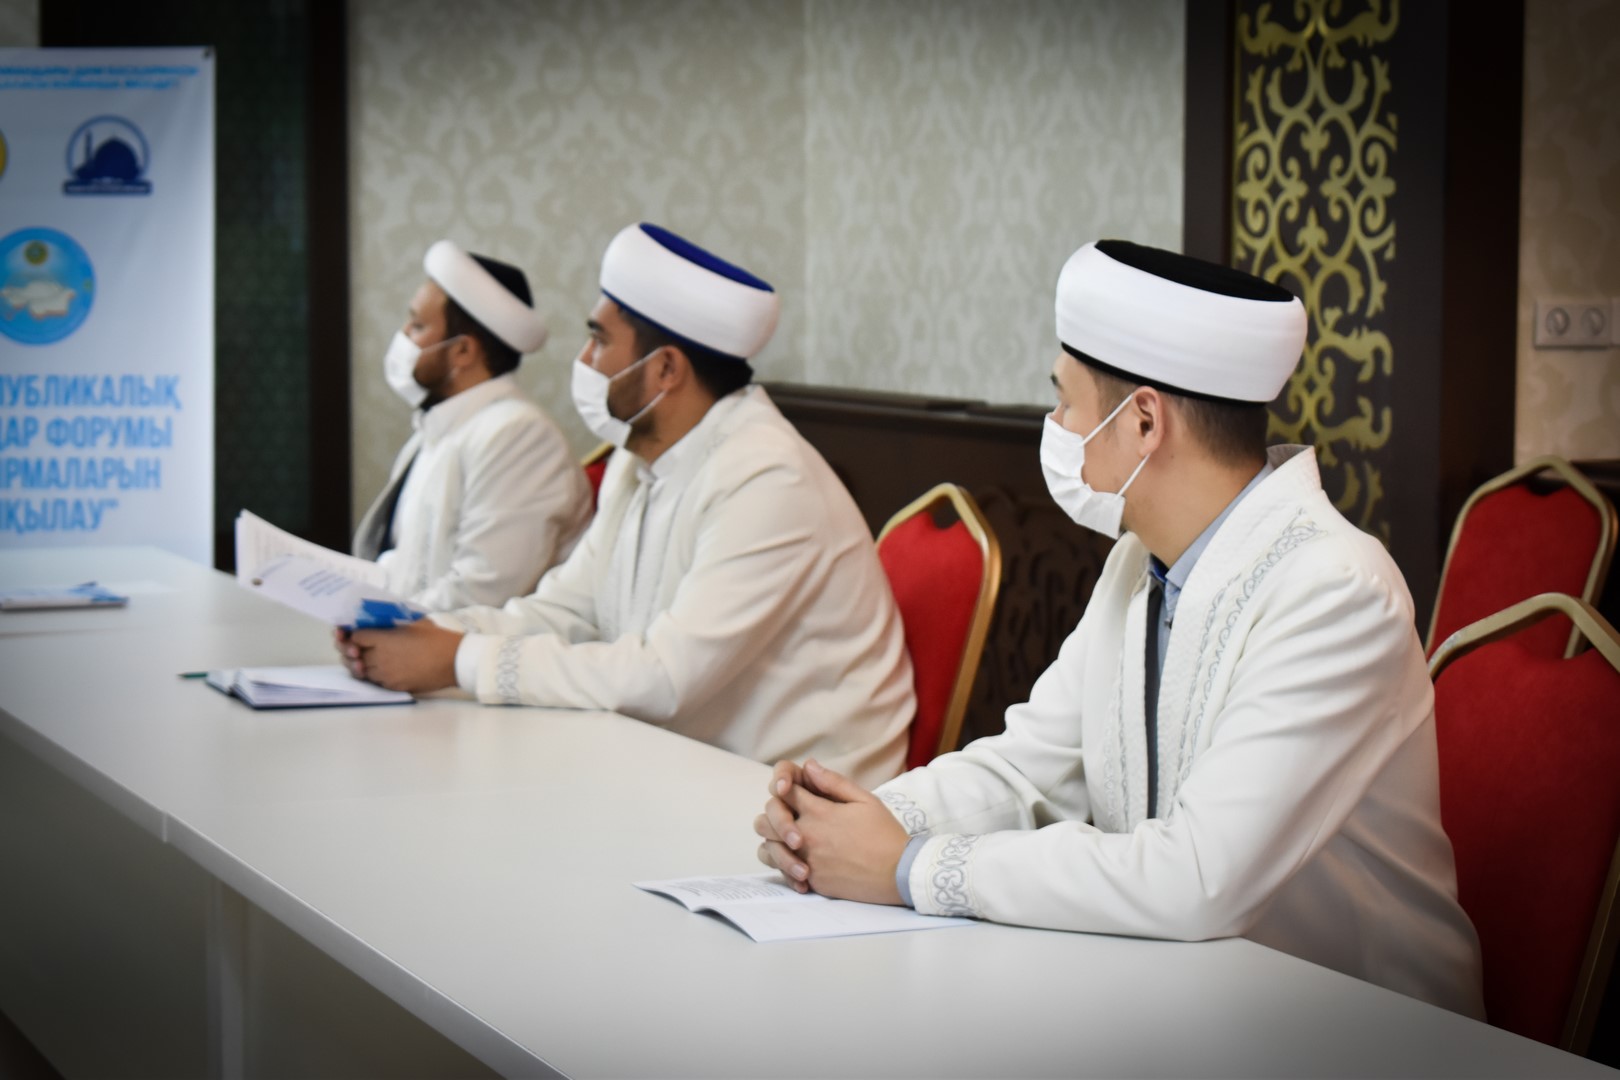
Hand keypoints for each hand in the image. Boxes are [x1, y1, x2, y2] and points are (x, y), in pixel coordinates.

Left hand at [345, 619, 462, 692]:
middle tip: (358, 647)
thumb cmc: (438, 638)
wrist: (455, 661)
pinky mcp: (394, 687)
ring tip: (370, 659)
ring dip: (363, 665)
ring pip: (362, 672)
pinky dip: (375, 675)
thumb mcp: (414, 623)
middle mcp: (380, 659)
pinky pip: (376, 682)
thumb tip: (382, 625)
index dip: (354, 634)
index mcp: (384, 640)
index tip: (357, 633)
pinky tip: (382, 669)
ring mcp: (386, 675)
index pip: (356, 637)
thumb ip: (393, 625)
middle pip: (354, 656)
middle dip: (354, 651)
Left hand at [755, 759, 907, 904]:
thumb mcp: (864, 800)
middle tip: (788, 815)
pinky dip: (785, 866)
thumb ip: (834, 782)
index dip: (785, 786)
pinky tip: (799, 862)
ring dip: (774, 841)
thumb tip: (809, 766)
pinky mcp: (811, 881)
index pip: (785, 792)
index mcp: (819, 812)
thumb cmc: (884, 833)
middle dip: (773, 814)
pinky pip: (782, 873)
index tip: (795, 790)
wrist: (898, 873)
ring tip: (789, 840)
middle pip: (766, 820)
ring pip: (767, 849)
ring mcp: (806, 860)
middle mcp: (807, 836)